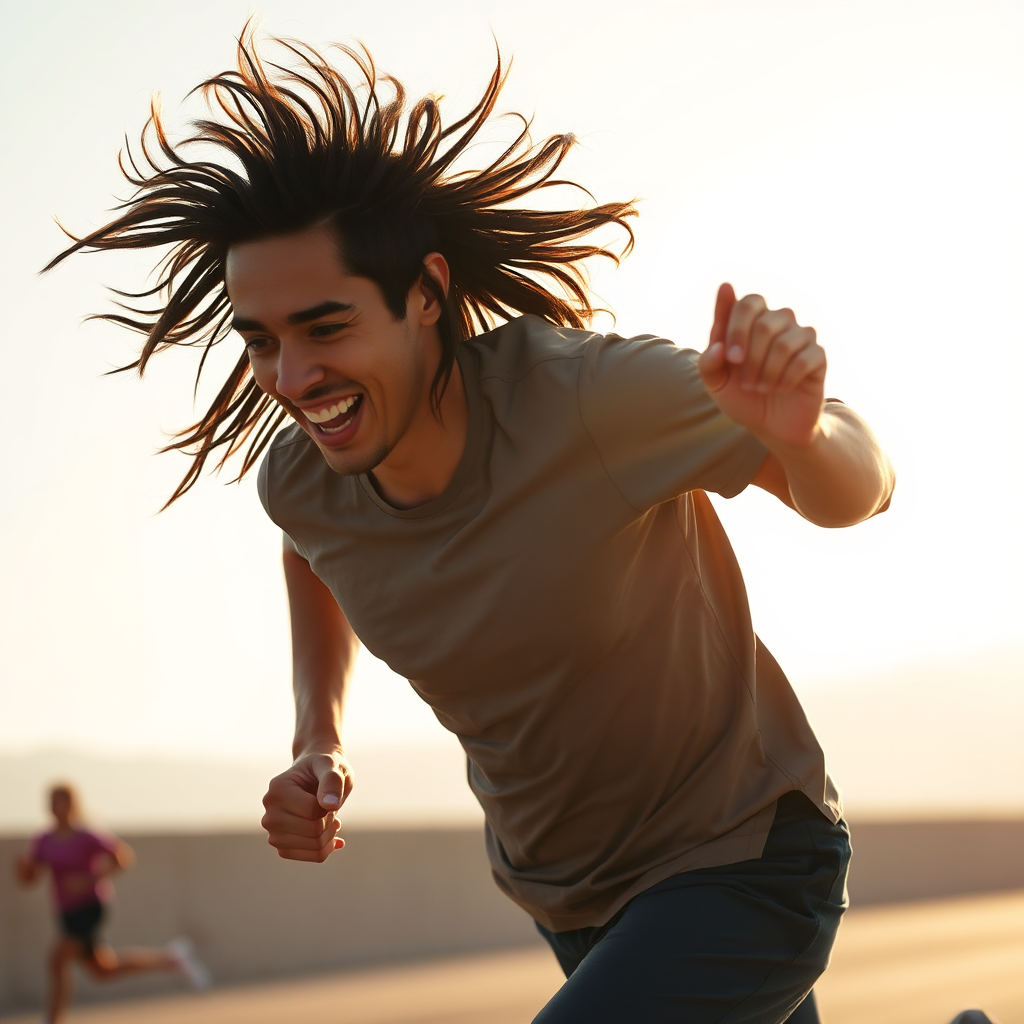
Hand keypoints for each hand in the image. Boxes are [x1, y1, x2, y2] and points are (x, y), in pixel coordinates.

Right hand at [261, 751, 353, 861]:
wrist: (315, 775)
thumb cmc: (323, 767)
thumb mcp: (331, 765)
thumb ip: (332, 781)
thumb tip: (330, 804)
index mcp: (277, 790)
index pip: (313, 811)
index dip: (329, 804)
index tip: (327, 792)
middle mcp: (269, 814)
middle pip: (314, 832)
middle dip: (330, 820)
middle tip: (329, 805)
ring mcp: (273, 833)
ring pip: (315, 847)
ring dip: (330, 832)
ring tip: (327, 816)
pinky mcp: (282, 846)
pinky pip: (313, 857)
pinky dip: (328, 845)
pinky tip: (329, 831)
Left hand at [697, 283, 825, 447]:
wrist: (771, 425)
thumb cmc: (741, 397)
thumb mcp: (716, 385)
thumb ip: (708, 364)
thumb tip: (718, 347)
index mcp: (750, 321)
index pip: (748, 303)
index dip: (737, 327)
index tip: (730, 355)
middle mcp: (777, 322)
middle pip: (764, 323)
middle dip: (749, 358)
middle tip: (745, 383)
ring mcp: (800, 336)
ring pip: (784, 343)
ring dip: (767, 372)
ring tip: (760, 389)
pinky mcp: (817, 356)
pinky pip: (804, 359)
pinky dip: (786, 379)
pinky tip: (780, 389)